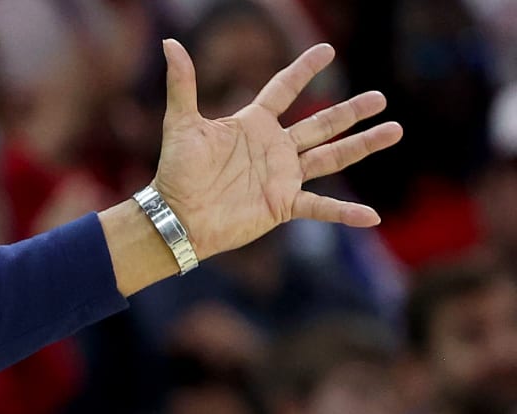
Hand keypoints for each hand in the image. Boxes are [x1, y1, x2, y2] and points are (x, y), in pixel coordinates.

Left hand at [151, 39, 400, 258]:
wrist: (175, 217)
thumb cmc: (176, 172)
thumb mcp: (181, 124)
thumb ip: (182, 84)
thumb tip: (170, 44)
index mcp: (253, 124)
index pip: (284, 89)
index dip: (304, 70)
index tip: (327, 50)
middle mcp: (273, 148)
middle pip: (321, 123)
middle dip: (351, 111)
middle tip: (379, 97)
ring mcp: (282, 176)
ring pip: (332, 157)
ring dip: (363, 145)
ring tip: (395, 130)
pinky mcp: (282, 205)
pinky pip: (321, 207)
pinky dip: (345, 213)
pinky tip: (372, 217)